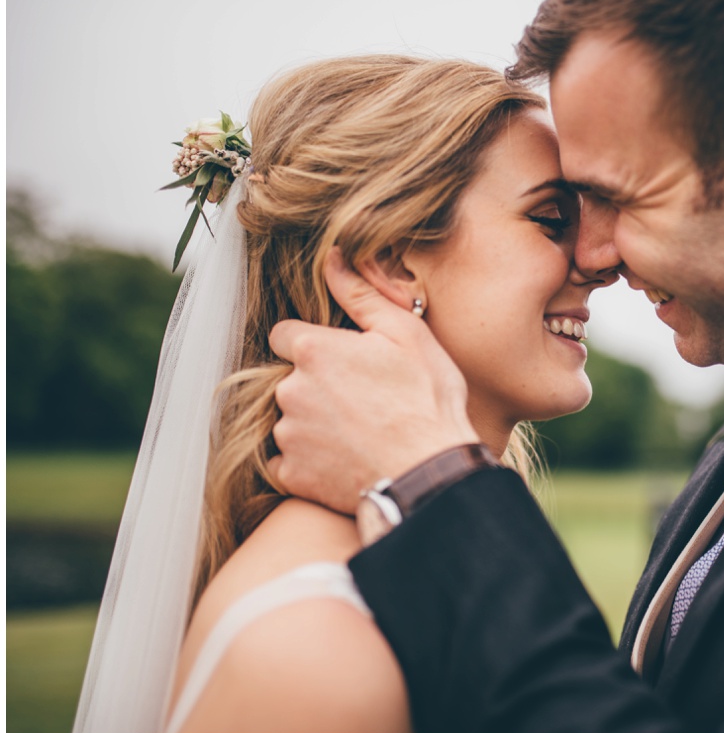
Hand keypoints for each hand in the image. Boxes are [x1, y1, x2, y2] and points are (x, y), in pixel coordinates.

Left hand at [267, 248, 478, 513]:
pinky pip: (289, 461)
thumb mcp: (406, 334)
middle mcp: (290, 390)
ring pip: (290, 419)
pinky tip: (346, 458)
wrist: (429, 472)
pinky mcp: (293, 474)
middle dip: (316, 385)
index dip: (314, 345)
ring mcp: (288, 435)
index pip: (285, 335)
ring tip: (359, 432)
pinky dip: (310, 461)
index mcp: (314, 351)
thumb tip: (332, 258)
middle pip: (289, 379)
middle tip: (362, 399)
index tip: (340, 360)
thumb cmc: (426, 401)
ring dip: (313, 423)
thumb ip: (360, 294)